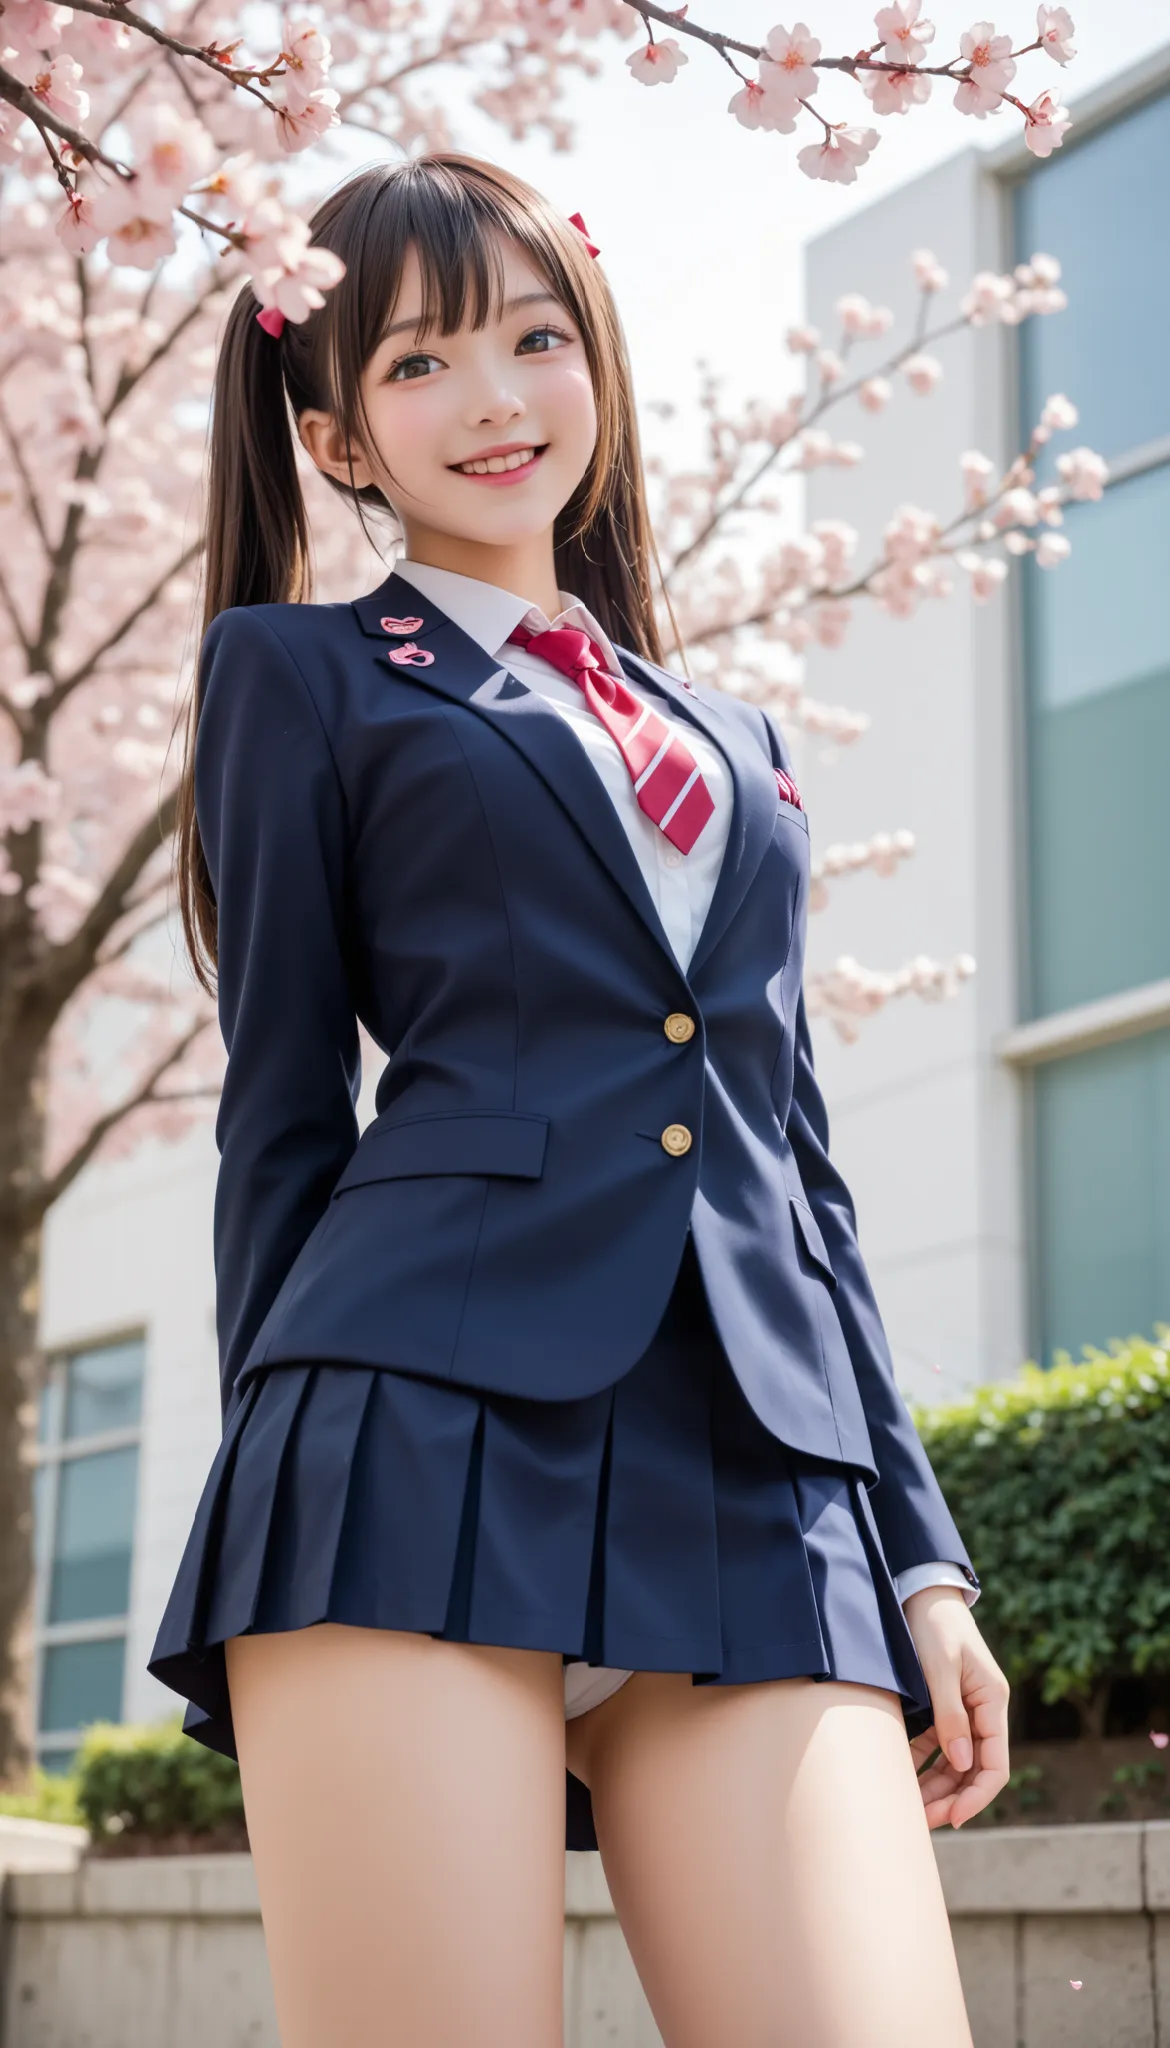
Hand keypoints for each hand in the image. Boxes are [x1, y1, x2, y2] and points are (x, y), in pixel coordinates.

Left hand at [902, 1585, 1009, 1829]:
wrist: (918, 1593)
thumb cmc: (934, 1625)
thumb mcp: (940, 1667)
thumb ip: (950, 1714)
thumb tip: (962, 1765)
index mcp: (992, 1702)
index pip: (995, 1764)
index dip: (978, 1796)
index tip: (954, 1818)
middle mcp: (982, 1712)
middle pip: (973, 1771)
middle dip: (951, 1800)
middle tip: (922, 1822)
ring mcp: (961, 1712)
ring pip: (953, 1765)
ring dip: (935, 1789)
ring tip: (910, 1812)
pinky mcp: (939, 1709)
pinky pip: (934, 1748)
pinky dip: (921, 1767)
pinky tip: (902, 1783)